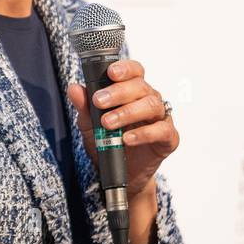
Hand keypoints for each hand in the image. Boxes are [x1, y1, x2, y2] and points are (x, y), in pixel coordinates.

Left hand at [68, 59, 177, 200]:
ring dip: (127, 112)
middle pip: (141, 87)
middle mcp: (149, 100)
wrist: (123, 174)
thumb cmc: (109, 142)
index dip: (125, 68)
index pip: (135, 71)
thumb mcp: (90, 125)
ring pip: (151, 105)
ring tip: (108, 123)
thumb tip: (74, 89)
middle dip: (118, 92)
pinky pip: (162, 130)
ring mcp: (161, 118)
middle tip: (99, 101)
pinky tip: (127, 138)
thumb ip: (84, 107)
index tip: (110, 72)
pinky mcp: (169, 138)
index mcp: (133, 91)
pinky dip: (144, 133)